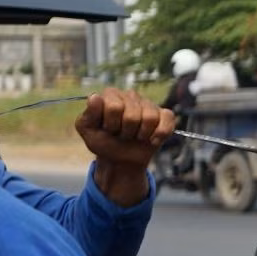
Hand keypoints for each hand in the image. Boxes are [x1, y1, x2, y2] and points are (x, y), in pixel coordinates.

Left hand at [76, 88, 174, 206]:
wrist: (121, 160)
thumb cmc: (103, 143)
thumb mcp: (88, 131)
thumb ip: (89, 114)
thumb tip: (95, 97)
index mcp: (110, 95)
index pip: (114, 106)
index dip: (111, 124)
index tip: (108, 130)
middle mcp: (130, 95)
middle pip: (133, 115)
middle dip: (126, 131)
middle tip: (122, 135)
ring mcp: (149, 104)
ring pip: (150, 118)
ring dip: (141, 134)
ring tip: (134, 136)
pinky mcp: (165, 115)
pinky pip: (168, 119)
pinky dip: (159, 134)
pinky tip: (151, 139)